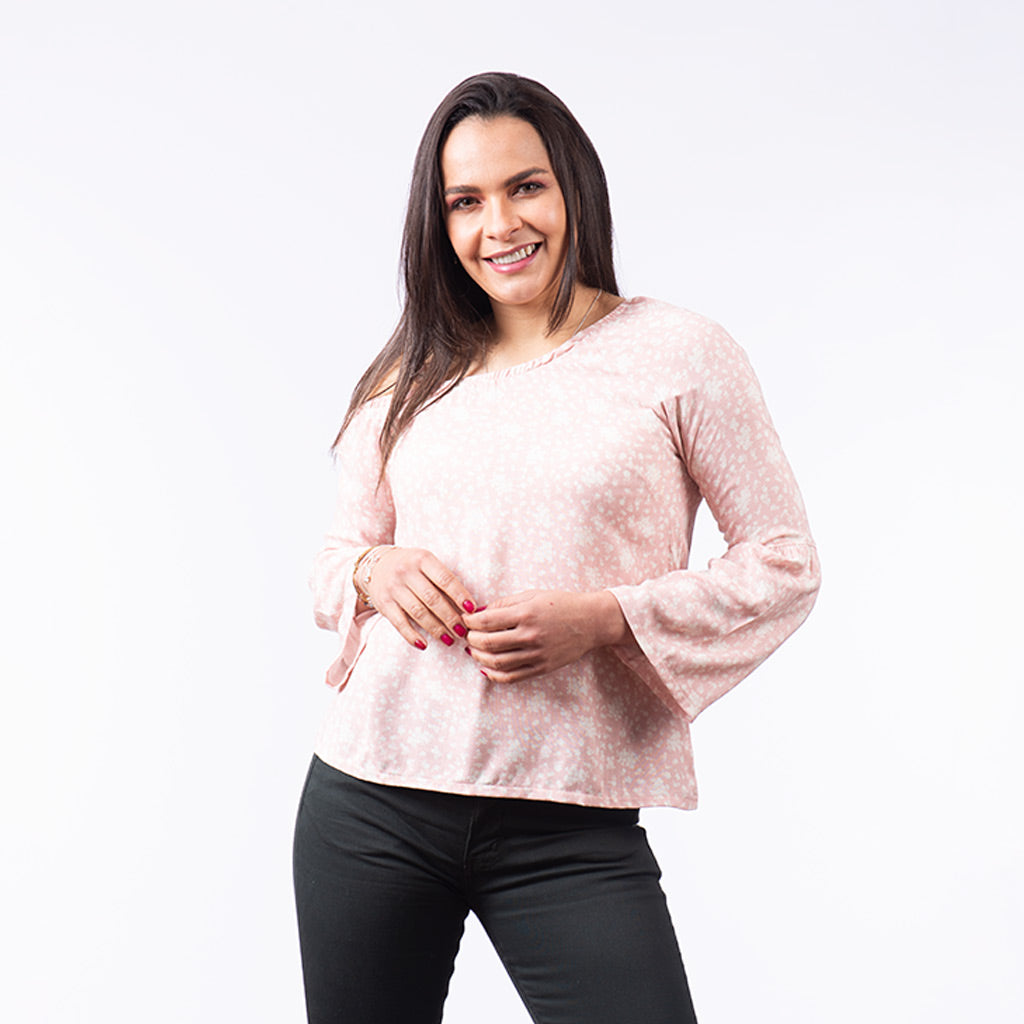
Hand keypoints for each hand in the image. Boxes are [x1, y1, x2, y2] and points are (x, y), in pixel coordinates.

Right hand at [365, 547, 478, 650]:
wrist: (376, 565)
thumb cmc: (411, 566)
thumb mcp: (426, 562)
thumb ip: (443, 579)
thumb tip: (469, 605)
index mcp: (422, 559)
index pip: (445, 579)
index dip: (460, 595)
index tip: (472, 610)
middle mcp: (406, 572)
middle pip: (432, 598)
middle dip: (450, 617)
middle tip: (463, 631)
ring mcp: (393, 588)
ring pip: (418, 612)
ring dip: (436, 629)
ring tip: (450, 640)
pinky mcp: (383, 603)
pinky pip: (399, 623)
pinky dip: (412, 636)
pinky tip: (424, 645)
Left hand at [464, 590, 628, 682]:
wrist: (591, 621)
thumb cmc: (562, 604)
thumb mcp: (533, 595)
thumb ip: (505, 603)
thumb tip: (479, 612)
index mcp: (527, 613)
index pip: (487, 621)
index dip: (471, 622)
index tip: (465, 621)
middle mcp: (531, 635)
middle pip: (488, 643)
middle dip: (472, 640)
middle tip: (468, 636)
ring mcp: (537, 654)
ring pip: (497, 662)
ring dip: (479, 657)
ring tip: (474, 651)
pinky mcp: (542, 667)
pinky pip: (512, 677)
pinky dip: (494, 675)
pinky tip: (485, 668)